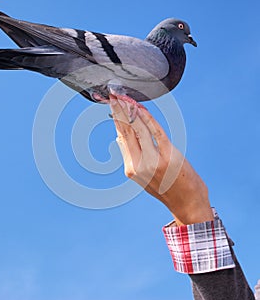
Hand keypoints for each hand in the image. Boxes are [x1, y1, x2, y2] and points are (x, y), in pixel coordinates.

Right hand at [109, 95, 213, 225]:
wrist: (187, 204)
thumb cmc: (166, 188)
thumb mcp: (142, 176)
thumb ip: (130, 155)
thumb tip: (119, 137)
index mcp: (131, 169)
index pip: (121, 137)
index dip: (116, 118)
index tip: (112, 104)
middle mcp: (139, 164)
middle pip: (126, 131)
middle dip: (119, 111)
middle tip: (114, 95)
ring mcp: (154, 160)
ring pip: (139, 129)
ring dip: (131, 111)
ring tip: (125, 97)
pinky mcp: (169, 155)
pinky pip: (156, 132)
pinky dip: (148, 118)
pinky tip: (141, 108)